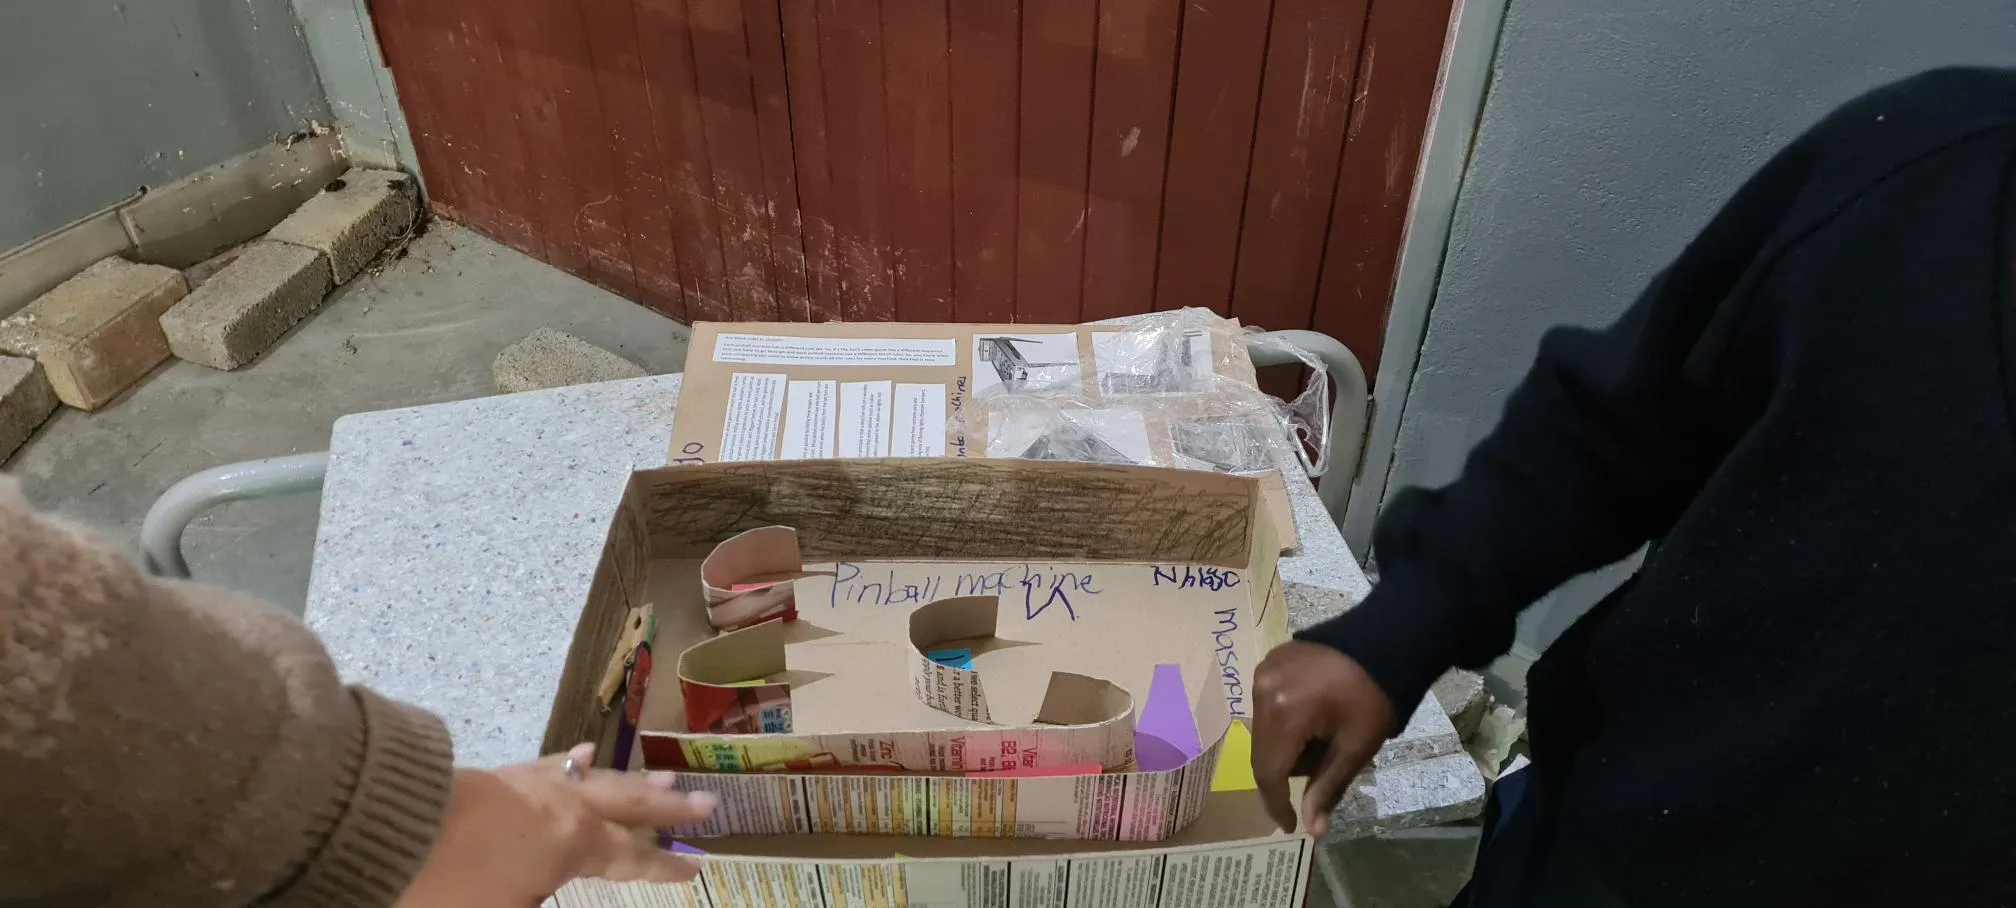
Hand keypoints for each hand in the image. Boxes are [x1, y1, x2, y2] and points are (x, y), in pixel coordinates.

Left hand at [397, 743, 717, 905]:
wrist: (374, 831)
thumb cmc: (442, 890)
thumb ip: (539, 904)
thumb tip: (548, 893)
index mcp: (570, 843)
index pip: (630, 857)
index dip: (664, 865)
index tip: (696, 868)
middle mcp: (559, 807)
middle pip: (624, 805)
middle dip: (665, 808)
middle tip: (705, 801)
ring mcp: (525, 786)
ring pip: (590, 779)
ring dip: (627, 783)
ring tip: (656, 777)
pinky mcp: (491, 778)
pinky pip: (547, 766)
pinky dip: (572, 764)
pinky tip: (577, 755)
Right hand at [1250, 642, 1396, 836]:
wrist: (1387, 640)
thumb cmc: (1375, 698)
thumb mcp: (1356, 747)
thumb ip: (1327, 788)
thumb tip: (1312, 831)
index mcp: (1283, 713)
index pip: (1268, 771)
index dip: (1276, 803)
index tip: (1289, 825)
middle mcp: (1263, 690)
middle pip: (1263, 750)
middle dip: (1288, 770)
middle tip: (1321, 770)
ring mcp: (1264, 671)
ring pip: (1264, 729)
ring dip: (1287, 745)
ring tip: (1323, 738)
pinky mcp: (1270, 661)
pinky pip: (1268, 704)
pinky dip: (1285, 721)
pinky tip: (1314, 717)